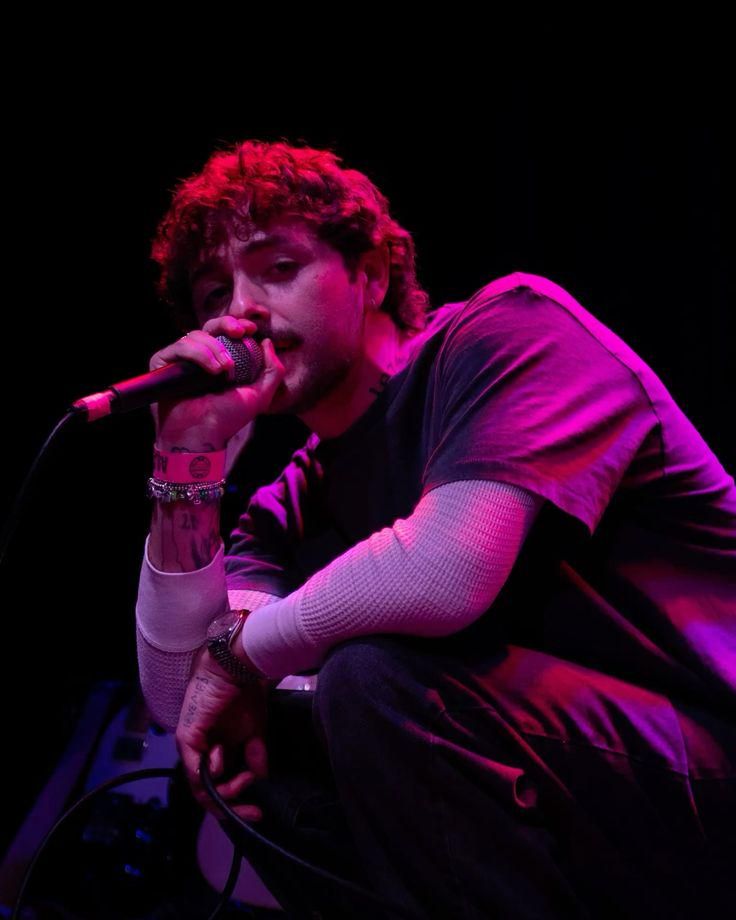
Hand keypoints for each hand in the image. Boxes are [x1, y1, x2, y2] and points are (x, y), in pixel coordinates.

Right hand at [149, 315, 285, 449]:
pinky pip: (179, 346)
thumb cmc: (228, 418)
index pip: (225, 333)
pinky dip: (199, 354)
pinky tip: (212, 371)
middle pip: (209, 326)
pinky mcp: (162, 363)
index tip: (251, 329)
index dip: (236, 325)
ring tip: (224, 371)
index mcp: (218, 362)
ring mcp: (179, 361)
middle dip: (226, 324)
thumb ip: (272, 370)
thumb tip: (266, 342)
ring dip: (214, 349)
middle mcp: (198, 358)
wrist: (203, 433)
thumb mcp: (260, 395)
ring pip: (196, 335)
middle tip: (238, 333)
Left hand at [176, 645, 270, 822]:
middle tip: (254, 811)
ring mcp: (190, 747)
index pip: (219, 788)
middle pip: (207, 794)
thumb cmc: (245, 696)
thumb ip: (255, 758)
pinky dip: (211, 772)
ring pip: (200, 787)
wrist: (235, 669)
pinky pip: (194, 768)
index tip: (259, 811)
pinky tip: (222, 762)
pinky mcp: (185, 737)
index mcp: (215, 752)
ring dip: (227, 788)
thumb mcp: (255, 734)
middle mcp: (199, 754)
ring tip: (245, 776)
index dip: (238, 804)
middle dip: (232, 806)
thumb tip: (259, 780)